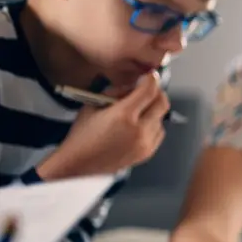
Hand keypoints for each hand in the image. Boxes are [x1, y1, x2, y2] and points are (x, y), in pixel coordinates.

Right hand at [37, 71, 169, 179]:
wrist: (79, 165)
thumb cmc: (82, 136)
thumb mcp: (93, 105)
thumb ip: (116, 92)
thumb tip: (133, 84)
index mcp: (123, 115)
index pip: (149, 90)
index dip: (151, 80)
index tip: (149, 76)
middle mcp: (138, 130)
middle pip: (162, 103)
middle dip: (156, 93)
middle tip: (147, 90)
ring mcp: (145, 143)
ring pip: (162, 118)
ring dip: (153, 110)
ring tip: (136, 112)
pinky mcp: (147, 153)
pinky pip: (159, 133)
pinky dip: (153, 125)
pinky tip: (138, 125)